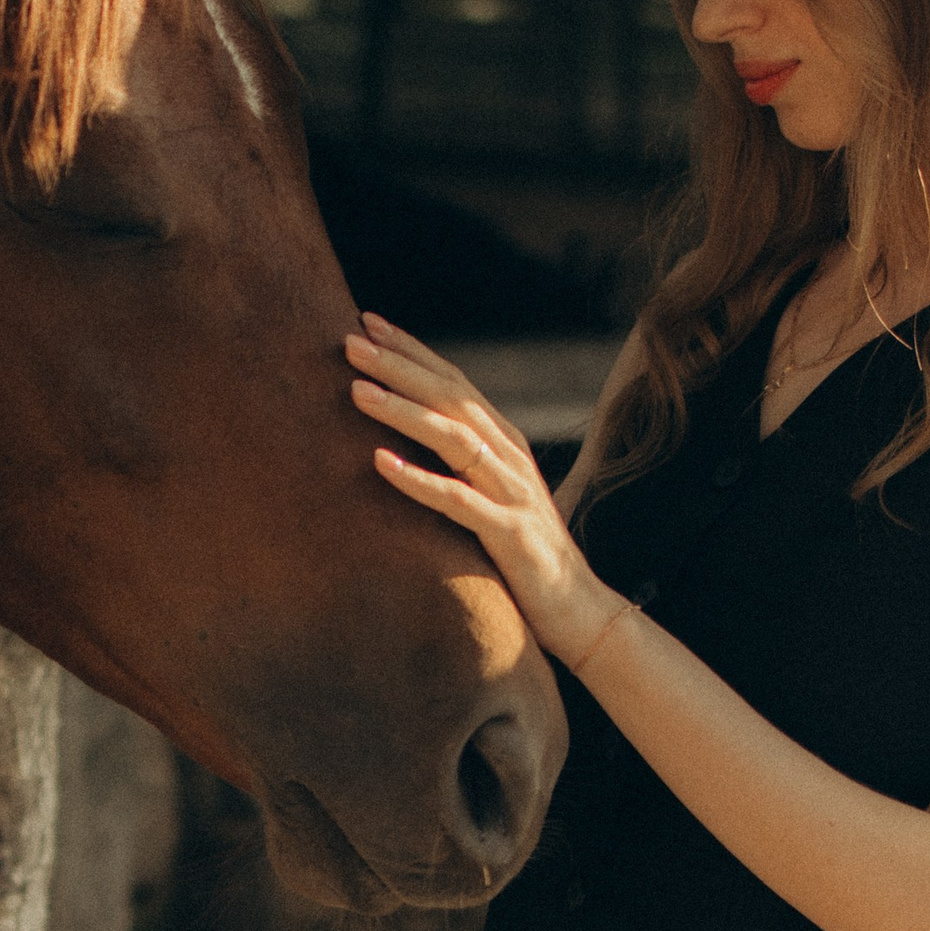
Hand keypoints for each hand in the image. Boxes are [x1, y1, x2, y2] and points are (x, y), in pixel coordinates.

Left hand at [345, 311, 632, 668]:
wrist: (579, 609)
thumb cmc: (523, 553)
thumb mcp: (492, 494)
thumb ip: (463, 461)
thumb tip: (410, 434)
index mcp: (504, 442)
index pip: (453, 381)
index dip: (411, 349)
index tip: (366, 321)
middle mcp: (510, 456)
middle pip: (450, 396)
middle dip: (399, 365)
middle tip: (350, 339)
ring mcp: (512, 492)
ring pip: (453, 437)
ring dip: (402, 410)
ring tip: (356, 390)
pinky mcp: (508, 532)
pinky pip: (457, 501)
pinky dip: (417, 479)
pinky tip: (379, 463)